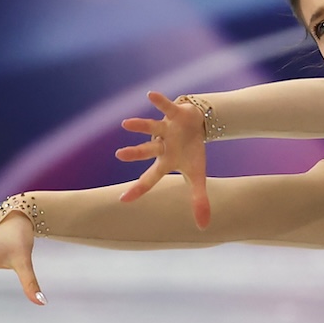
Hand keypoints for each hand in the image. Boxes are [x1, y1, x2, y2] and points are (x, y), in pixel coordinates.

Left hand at [116, 90, 209, 228]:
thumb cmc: (192, 151)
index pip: (150, 178)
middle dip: (135, 153)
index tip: (121, 199)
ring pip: (151, 128)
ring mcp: (166, 128)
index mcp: (165, 161)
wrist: (199, 126)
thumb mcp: (198, 177)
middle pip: (147, 150)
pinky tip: (150, 94)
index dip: (138, 188)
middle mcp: (161, 145)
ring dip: (140, 125)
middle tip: (119, 155)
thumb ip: (199, 201)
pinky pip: (166, 106)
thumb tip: (204, 228)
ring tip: (125, 124)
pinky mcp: (175, 113)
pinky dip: (159, 101)